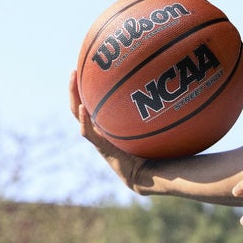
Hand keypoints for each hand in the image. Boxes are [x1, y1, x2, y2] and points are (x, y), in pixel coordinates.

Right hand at [68, 69, 148, 192]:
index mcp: (107, 124)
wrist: (150, 173)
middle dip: (75, 88)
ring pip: (79, 116)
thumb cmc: (155, 150)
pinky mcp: (102, 149)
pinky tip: (83, 107)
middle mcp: (100, 129)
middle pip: (80, 106)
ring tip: (73, 81)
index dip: (86, 88)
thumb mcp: (151, 124)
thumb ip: (155, 107)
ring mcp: (98, 138)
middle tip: (73, 71)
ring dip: (74, 97)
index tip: (86, 69)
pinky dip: (84, 120)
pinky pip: (89, 133)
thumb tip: (169, 83)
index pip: (92, 102)